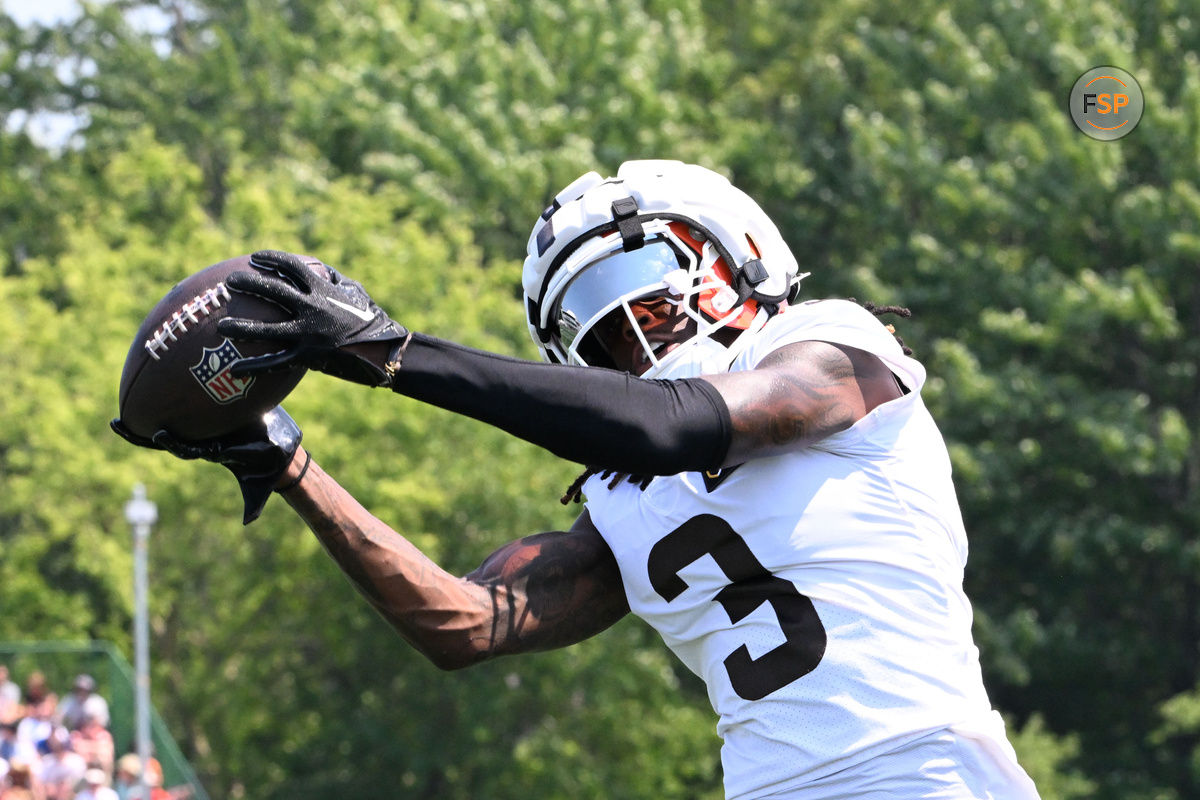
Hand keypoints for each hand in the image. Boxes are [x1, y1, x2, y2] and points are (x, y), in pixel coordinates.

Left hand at [110, 407, 302, 523]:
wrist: (276, 455)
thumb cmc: (266, 470)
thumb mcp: (259, 488)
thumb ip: (253, 505)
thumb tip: (248, 522)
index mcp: (210, 452)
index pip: (186, 448)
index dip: (171, 442)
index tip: (159, 434)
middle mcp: (202, 439)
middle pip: (166, 435)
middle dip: (139, 433)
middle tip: (116, 424)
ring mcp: (206, 426)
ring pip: (173, 417)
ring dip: (148, 411)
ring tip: (126, 398)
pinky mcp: (215, 411)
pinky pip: (191, 402)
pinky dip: (177, 393)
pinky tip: (164, 378)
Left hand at [218, 249, 407, 385]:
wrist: (384, 351)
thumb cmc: (373, 321)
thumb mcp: (357, 294)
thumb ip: (336, 281)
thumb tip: (321, 270)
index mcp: (324, 290)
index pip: (292, 267)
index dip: (272, 260)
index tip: (255, 258)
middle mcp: (312, 308)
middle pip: (273, 291)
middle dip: (249, 284)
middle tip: (230, 283)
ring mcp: (308, 334)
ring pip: (268, 329)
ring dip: (242, 327)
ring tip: (222, 327)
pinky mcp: (307, 357)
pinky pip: (276, 362)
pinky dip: (255, 367)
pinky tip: (234, 370)